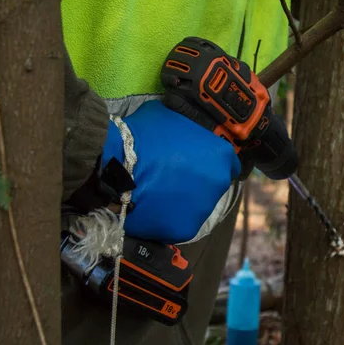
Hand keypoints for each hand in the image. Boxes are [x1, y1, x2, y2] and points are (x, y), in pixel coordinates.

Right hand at [102, 100, 240, 243]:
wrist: (115, 166)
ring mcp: (203, 208)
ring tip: (159, 192)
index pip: (228, 161)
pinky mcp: (185, 229)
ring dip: (183, 200)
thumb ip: (184, 126)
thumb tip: (181, 127)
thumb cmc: (143, 136)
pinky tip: (152, 207)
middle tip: (173, 176)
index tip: (199, 161)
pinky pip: (179, 222)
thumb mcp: (168, 115)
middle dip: (197, 181)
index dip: (212, 160)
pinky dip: (168, 217)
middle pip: (213, 185)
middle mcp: (219, 183)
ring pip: (197, 205)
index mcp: (220, 154)